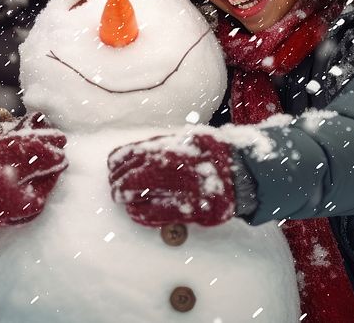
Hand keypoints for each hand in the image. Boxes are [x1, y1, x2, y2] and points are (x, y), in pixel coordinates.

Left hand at [107, 131, 235, 226]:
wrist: (240, 172)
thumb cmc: (211, 153)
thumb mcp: (186, 139)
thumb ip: (161, 147)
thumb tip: (131, 155)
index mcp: (166, 148)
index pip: (128, 156)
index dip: (116, 165)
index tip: (113, 168)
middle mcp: (168, 167)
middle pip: (128, 179)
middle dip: (118, 185)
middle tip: (115, 189)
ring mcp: (177, 189)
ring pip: (138, 197)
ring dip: (127, 200)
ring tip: (124, 199)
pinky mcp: (187, 209)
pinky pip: (155, 214)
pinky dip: (141, 214)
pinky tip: (135, 211)